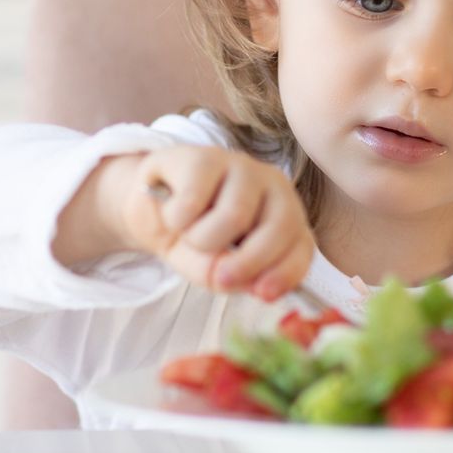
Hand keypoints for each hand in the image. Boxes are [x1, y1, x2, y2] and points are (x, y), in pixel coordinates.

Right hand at [117, 146, 314, 301]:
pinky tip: (173, 213)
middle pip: (277, 228)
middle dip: (247, 263)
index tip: (262, 294)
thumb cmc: (193, 237)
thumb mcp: (210, 268)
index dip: (286, 273)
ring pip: (234, 216)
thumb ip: (223, 276)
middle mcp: (272, 187)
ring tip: (188, 235)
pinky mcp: (205, 158)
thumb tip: (228, 277)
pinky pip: (194, 201)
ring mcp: (241, 167)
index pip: (302, 246)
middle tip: (219, 279)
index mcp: (285, 217)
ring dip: (201, 240)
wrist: (151, 207)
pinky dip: (175, 219)